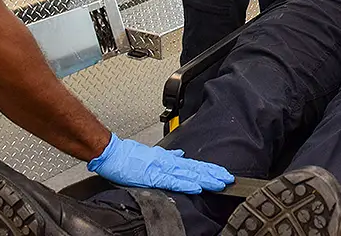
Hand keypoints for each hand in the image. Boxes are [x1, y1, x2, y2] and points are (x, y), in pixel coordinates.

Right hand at [88, 134, 233, 194]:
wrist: (112, 153)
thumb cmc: (127, 155)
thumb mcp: (151, 153)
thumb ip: (167, 156)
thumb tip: (180, 156)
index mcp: (167, 159)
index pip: (193, 165)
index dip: (209, 169)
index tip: (222, 173)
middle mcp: (167, 162)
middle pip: (195, 169)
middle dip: (213, 174)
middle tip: (229, 179)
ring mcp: (161, 169)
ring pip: (188, 174)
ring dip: (205, 179)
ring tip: (219, 182)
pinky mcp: (152, 176)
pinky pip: (172, 181)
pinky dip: (185, 184)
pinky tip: (196, 187)